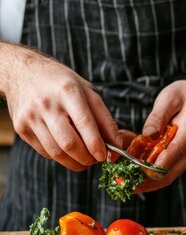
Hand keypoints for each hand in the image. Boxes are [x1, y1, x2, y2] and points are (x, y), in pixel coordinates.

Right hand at [0, 44, 117, 170]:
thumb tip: (116, 145)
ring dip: (74, 162)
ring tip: (85, 160)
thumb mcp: (86, 91)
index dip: (96, 144)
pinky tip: (67, 151)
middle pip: (69, 143)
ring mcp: (31, 117)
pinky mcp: (21, 128)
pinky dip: (60, 157)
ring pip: (56, 152)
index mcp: (68, 91)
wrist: (21, 72)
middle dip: (86, 158)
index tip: (105, 156)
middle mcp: (47, 104)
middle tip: (96, 159)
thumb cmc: (60, 83)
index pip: (85, 123)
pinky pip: (44, 151)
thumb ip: (103, 118)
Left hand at [133, 79, 185, 191]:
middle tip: (127, 185)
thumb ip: (158, 115)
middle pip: (172, 171)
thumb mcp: (169, 97)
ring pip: (171, 175)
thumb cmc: (182, 95)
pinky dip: (153, 174)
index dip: (156, 164)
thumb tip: (147, 135)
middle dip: (148, 180)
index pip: (175, 152)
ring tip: (128, 185)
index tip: (136, 172)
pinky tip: (137, 177)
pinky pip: (170, 170)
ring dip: (149, 182)